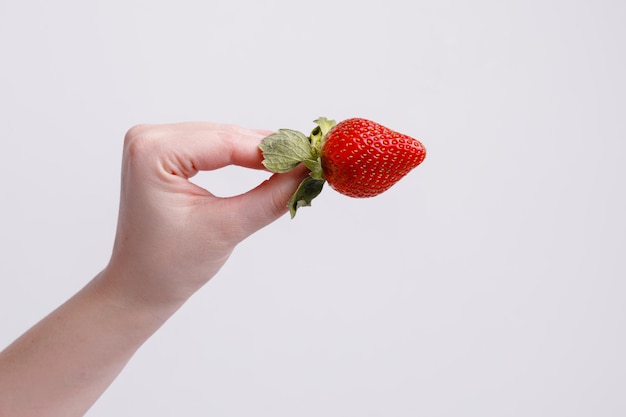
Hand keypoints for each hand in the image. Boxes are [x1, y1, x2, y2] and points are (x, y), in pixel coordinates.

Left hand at [101, 122, 306, 312]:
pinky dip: (241, 157)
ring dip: (258, 153)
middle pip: (225, 135)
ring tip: (296, 165)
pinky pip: (212, 146)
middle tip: (311, 161)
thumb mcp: (226, 228)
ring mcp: (154, 142)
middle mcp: (149, 137)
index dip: (273, 151)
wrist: (139, 286)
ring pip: (223, 138)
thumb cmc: (170, 265)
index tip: (311, 158)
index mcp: (153, 151)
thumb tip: (308, 171)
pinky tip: (268, 165)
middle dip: (269, 151)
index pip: (226, 141)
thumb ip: (271, 197)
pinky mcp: (164, 153)